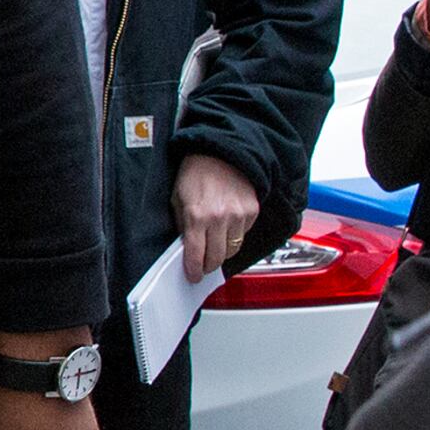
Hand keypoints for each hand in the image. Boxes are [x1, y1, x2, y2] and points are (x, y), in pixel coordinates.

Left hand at [175, 153, 261, 283]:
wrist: (220, 152)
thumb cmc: (195, 174)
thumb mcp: (178, 199)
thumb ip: (182, 226)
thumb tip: (186, 249)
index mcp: (197, 216)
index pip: (196, 255)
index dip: (194, 271)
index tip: (193, 276)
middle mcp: (219, 218)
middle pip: (217, 258)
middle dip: (208, 265)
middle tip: (203, 265)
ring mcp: (238, 215)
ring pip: (232, 250)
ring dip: (223, 252)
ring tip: (215, 245)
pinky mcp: (252, 211)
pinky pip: (244, 234)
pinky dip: (235, 235)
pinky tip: (227, 225)